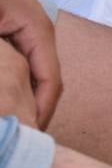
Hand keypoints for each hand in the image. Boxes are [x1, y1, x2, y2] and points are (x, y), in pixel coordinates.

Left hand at [0, 0, 60, 127]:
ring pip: (39, 78)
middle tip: (24, 133)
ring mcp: (34, 38)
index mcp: (39, 34)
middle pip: (48, 84)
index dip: (42, 109)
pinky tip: (11, 100)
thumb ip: (4, 60)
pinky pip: (29, 69)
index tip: (30, 131)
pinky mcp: (23, 38)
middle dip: (38, 110)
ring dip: (30, 100)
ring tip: (20, 121)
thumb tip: (8, 86)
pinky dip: (21, 88)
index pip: (50, 81)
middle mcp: (43, 38)